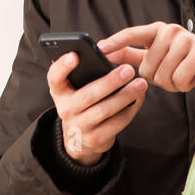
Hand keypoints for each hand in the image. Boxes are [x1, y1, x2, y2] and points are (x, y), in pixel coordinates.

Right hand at [45, 51, 148, 165]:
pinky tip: (139, 98)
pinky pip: (117, 123)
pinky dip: (131, 109)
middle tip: (128, 70)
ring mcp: (79, 127)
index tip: (75, 55)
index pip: (54, 77)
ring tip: (141, 84)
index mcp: (59, 92)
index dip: (62, 66)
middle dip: (110, 82)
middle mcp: (65, 110)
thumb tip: (110, 56)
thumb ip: (84, 75)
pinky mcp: (95, 139)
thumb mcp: (75, 90)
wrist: (79, 138)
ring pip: (105, 110)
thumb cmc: (81, 103)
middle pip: (88, 95)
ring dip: (126, 96)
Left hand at [95, 22, 194, 105]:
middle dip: (158, 79)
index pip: (132, 34)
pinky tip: (194, 78)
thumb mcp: (159, 59)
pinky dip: (185, 85)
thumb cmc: (188, 66)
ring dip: (172, 84)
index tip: (99, 48)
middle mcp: (171, 31)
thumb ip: (133, 54)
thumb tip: (108, 51)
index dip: (115, 42)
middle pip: (146, 68)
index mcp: (158, 31)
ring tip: (184, 75)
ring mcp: (187, 40)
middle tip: (175, 73)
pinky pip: (179, 79)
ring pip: (162, 76)